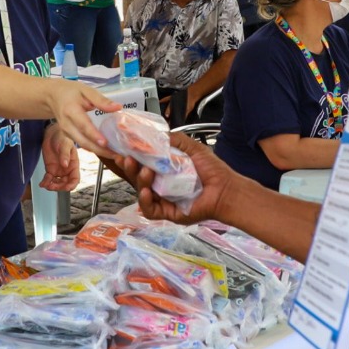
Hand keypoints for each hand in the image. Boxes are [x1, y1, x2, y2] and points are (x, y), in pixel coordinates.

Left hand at [40, 123, 80, 191]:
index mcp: (73, 165)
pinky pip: (48, 179)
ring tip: (46, 184)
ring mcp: (58, 170)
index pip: (75, 179)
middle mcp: (67, 169)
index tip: (66, 187)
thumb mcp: (65, 145)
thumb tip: (65, 164)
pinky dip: (45, 182)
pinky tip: (42, 183)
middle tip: (52, 186)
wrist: (52, 133)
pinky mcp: (50, 169)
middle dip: (59, 186)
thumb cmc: (63, 137)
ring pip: (57, 183)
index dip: (71, 185)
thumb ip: (65, 154)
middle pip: (65, 183)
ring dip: (52, 186)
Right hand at [43, 79, 120, 152]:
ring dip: (99, 152)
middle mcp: (67, 125)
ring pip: (83, 145)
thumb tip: (118, 107)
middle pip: (83, 141)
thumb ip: (101, 100)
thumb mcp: (86, 90)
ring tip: (115, 155)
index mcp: (71, 111)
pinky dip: (94, 149)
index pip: (83, 125)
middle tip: (116, 155)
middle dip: (100, 150)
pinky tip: (107, 150)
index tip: (105, 142)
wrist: (53, 96)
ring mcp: (66, 132)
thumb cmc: (71, 92)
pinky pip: (82, 144)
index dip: (94, 135)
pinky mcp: (68, 136)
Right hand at [105, 131, 238, 223]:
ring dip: (139, 181)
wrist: (225, 188)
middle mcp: (161, 184)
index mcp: (165, 170)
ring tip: (144, 171)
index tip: (123, 148)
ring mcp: (163, 199)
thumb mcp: (192, 148)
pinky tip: (146, 192)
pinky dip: (145, 201)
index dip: (132, 157)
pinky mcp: (167, 213)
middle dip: (130, 168)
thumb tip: (154, 135)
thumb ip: (174, 140)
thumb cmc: (211, 169)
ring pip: (142, 192)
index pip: (143, 163)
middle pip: (138, 177)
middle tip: (127, 158)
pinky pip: (150, 210)